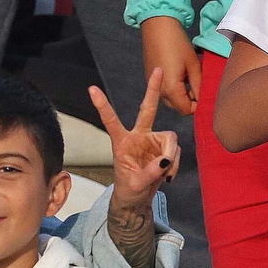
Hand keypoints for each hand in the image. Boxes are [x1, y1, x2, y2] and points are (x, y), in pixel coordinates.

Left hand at [91, 69, 179, 212]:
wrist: (137, 198)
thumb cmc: (129, 190)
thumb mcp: (136, 185)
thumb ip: (150, 173)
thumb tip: (165, 161)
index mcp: (121, 142)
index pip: (111, 121)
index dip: (103, 106)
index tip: (92, 89)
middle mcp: (138, 136)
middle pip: (147, 109)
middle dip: (153, 89)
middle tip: (159, 69)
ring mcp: (152, 141)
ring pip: (170, 140)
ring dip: (171, 157)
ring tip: (164, 174)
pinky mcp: (164, 149)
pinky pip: (176, 152)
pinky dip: (174, 165)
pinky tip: (167, 175)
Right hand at [140, 16, 200, 114]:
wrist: (157, 27)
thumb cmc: (177, 43)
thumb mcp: (194, 65)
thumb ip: (199, 85)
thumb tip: (205, 99)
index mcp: (170, 89)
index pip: (186, 110)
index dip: (198, 106)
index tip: (207, 95)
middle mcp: (160, 91)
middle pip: (178, 107)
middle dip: (191, 101)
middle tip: (201, 86)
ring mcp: (154, 85)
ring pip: (172, 99)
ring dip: (184, 95)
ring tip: (192, 78)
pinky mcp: (152, 78)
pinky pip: (166, 90)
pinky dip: (176, 88)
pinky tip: (182, 73)